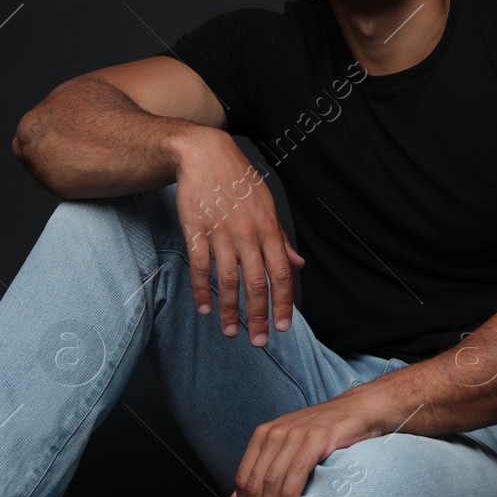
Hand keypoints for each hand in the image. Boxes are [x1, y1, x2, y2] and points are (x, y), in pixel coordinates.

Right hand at [174, 129, 303, 345]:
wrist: (205, 154)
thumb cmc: (239, 181)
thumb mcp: (267, 205)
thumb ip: (281, 239)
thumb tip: (299, 263)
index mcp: (268, 229)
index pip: (281, 273)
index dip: (283, 303)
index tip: (282, 327)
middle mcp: (248, 234)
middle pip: (257, 283)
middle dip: (258, 316)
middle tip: (258, 341)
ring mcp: (221, 233)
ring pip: (228, 280)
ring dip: (230, 310)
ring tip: (230, 331)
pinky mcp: (197, 231)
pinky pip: (201, 266)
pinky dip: (202, 290)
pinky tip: (204, 308)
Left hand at [228, 394, 379, 496]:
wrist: (358, 410)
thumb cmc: (323, 434)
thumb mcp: (288, 449)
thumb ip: (263, 472)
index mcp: (263, 436)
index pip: (243, 478)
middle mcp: (274, 433)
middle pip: (255, 482)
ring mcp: (295, 434)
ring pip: (272, 479)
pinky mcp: (317, 437)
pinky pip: (297, 470)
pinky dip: (290, 493)